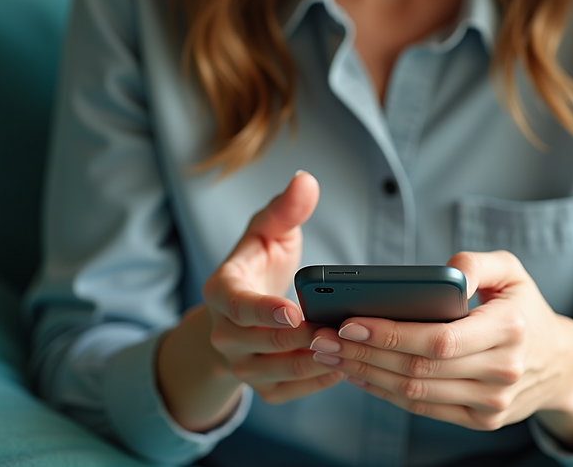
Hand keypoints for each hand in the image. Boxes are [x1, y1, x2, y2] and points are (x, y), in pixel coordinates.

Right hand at [157, 171, 341, 431]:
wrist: (240, 312)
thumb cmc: (258, 265)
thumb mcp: (267, 231)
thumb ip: (285, 209)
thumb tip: (304, 181)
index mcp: (221, 292)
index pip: (239, 306)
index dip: (265, 310)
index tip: (296, 309)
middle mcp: (224, 333)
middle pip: (261, 343)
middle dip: (302, 338)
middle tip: (341, 329)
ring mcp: (240, 364)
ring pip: (277, 372)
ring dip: (315, 362)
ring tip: (351, 346)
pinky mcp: (261, 387)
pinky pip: (289, 391)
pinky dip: (318, 382)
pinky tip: (347, 365)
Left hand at [308, 251, 572, 447]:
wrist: (559, 363)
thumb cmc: (524, 308)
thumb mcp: (513, 271)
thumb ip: (477, 262)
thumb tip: (444, 272)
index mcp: (509, 329)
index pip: (439, 339)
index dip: (390, 334)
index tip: (349, 321)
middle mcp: (503, 371)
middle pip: (419, 368)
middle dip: (363, 354)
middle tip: (322, 338)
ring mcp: (493, 403)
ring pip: (415, 392)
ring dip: (366, 375)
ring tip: (331, 355)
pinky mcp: (482, 421)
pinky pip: (424, 408)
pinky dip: (385, 392)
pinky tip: (359, 374)